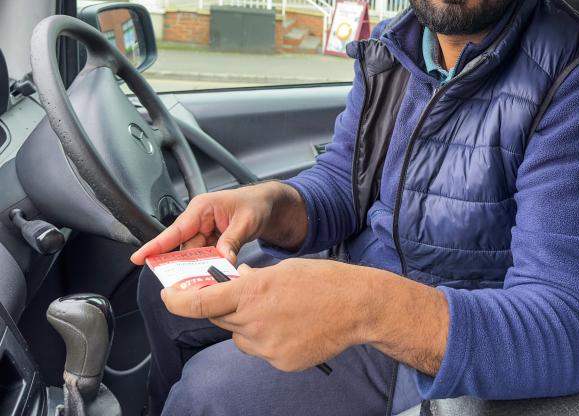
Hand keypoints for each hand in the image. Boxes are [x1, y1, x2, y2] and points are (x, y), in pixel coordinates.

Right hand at [130, 181, 302, 265]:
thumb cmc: (257, 204)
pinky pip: (205, 256)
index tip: (139, 258)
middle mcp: (199, 220)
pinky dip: (210, 265)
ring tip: (212, 275)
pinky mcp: (211, 240)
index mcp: (202, 208)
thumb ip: (232, 240)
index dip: (156, 245)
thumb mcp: (247, 221)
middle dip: (189, 265)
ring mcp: (204, 231)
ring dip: (201, 267)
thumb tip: (222, 260)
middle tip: (197, 279)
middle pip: (184, 248)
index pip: (175, 230)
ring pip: (194, 255)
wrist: (270, 205)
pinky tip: (217, 271)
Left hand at [160, 258, 449, 374]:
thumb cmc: (325, 281)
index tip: (168, 296)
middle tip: (246, 297)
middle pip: (220, 319)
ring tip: (281, 312)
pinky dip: (269, 339)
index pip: (199, 303)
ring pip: (240, 337)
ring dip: (248, 325)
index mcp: (252, 291)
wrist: (358, 306)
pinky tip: (292, 326)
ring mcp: (266, 346)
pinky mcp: (280, 361)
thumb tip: (233, 281)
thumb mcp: (283, 269)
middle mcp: (254, 321)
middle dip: (226, 308)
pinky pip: (261, 350)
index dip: (177, 301)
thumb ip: (252, 279)